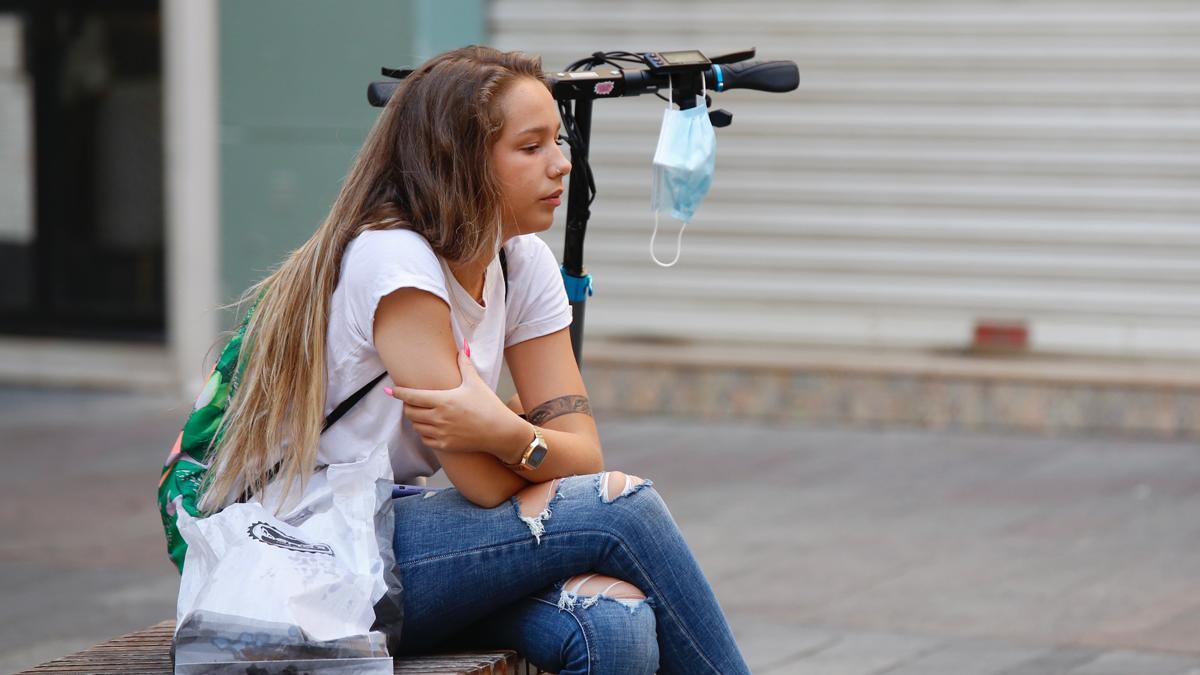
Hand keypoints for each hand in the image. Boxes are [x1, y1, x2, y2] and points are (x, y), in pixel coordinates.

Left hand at [386, 350, 529, 459]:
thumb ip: (465, 365)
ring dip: (415, 419)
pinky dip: (424, 433)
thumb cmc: (489, 406)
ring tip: (422, 413)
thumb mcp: (476, 383)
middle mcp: (439, 418)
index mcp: (443, 400)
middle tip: (412, 402)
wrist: (500, 432)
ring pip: (416, 426)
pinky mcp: (445, 445)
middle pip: (410, 412)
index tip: (390, 390)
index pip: (412, 396)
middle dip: (407, 406)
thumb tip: (462, 348)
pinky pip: (425, 439)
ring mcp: (441, 433)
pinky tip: (430, 427)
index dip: (398, 393)